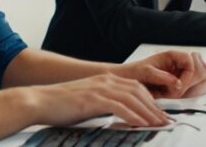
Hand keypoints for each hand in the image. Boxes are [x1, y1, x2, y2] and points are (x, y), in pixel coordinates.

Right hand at [28, 73, 170, 127]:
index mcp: (106, 80)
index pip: (136, 88)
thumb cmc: (61, 106)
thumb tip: (120, 118)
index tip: (160, 114)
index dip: (151, 101)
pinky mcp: (93, 99)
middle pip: (139, 92)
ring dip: (149, 112)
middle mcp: (106, 81)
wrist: (39, 101)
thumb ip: (105, 106)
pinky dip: (133, 115)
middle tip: (166, 121)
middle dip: (155, 107)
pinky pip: (120, 107)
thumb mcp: (88, 103)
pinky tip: (141, 124)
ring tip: (159, 124)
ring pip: (133, 98)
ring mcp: (100, 88)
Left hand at [115, 50, 205, 98]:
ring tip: (178, 92)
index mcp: (172, 55)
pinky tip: (181, 94)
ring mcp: (184, 71)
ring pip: (204, 75)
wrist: (126, 79)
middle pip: (202, 68)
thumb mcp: (145, 73)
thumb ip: (162, 77)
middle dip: (191, 83)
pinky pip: (199, 84)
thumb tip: (178, 84)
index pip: (191, 62)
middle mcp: (181, 61)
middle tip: (176, 92)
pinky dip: (194, 90)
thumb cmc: (134, 72)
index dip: (187, 77)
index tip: (177, 88)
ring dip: (194, 86)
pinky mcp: (184, 81)